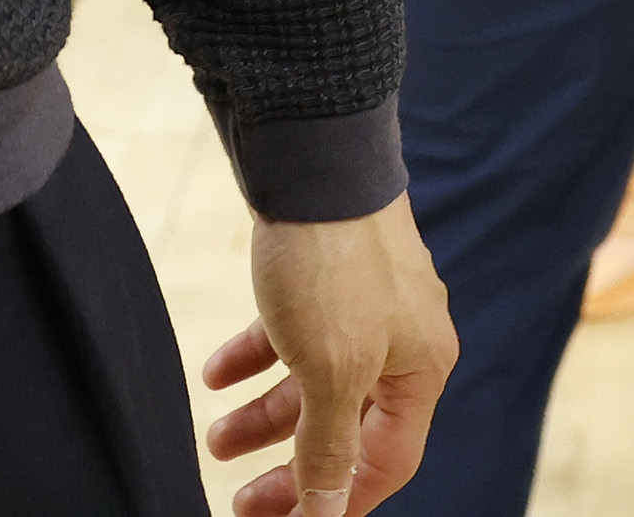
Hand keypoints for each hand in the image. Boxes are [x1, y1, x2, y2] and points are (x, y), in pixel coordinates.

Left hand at [205, 195, 456, 516]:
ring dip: (265, 414)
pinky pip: (291, 333)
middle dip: (293, 465)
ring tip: (213, 437)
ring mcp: (363, 303)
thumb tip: (327, 514)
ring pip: (313, 379)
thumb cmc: (332, 261)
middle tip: (239, 496)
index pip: (385, 462)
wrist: (310, 152)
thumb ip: (329, 445)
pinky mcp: (324, 272)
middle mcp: (401, 339)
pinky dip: (255, 356)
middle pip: (346, 425)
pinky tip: (214, 374)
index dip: (338, 500)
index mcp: (421, 370)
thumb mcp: (330, 370)